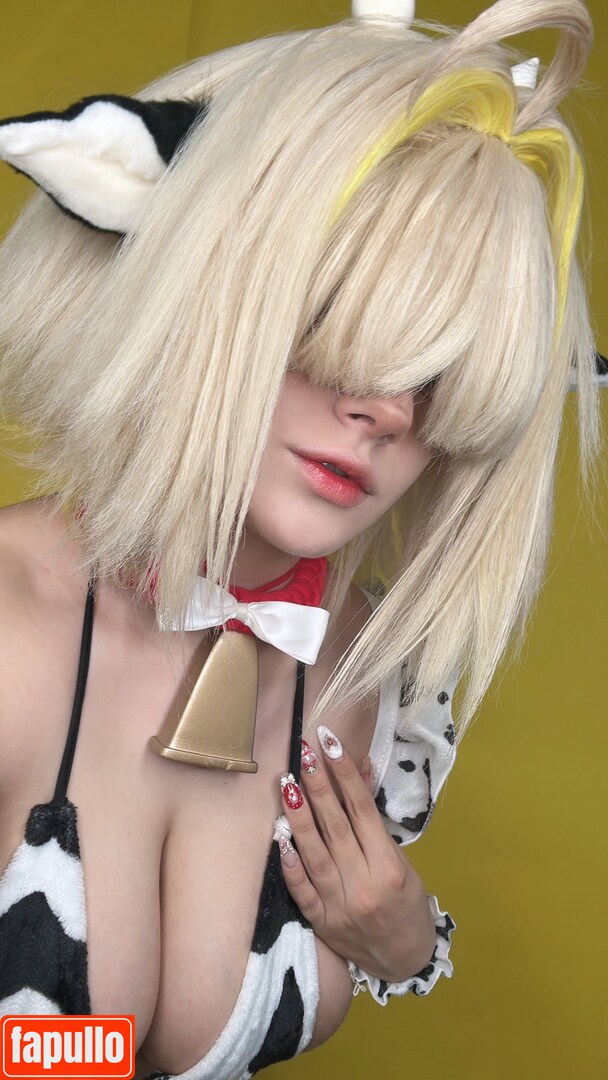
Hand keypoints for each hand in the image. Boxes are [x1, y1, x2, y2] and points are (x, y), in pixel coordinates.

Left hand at [278, 726, 435, 982]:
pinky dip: (290, 864)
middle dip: (318, 786)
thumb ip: (374, 819)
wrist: (404, 960)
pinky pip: (302, 890)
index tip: (330, 743)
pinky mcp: (321, 923)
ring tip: (287, 783)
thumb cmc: (405, 902)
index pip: (362, 810)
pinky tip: (280, 837)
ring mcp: (339, 906)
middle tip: (304, 752)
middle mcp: (363, 884)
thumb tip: (359, 768)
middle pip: (335, 827)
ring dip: (298, 816)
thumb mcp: (400, 859)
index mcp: (388, 867)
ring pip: (314, 854)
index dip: (345, 775)